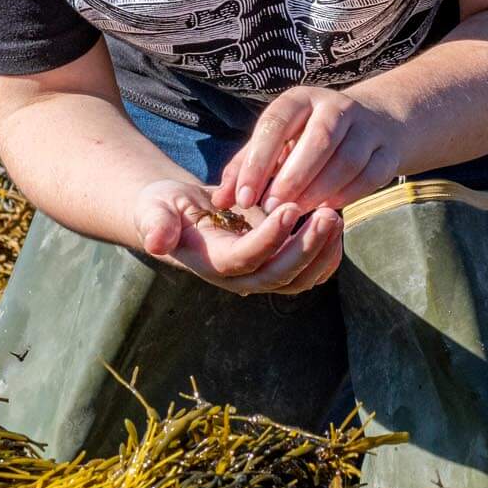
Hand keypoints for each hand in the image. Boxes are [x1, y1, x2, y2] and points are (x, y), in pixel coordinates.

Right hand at [132, 179, 342, 294]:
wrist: (180, 216)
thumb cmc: (165, 208)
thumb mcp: (153, 209)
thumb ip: (155, 223)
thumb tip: (155, 242)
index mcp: (213, 262)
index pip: (247, 258)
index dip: (269, 238)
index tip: (289, 208)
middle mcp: (240, 278)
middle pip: (280, 276)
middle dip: (307, 248)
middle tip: (328, 214)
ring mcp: (261, 276)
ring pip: (300, 279)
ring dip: (322, 252)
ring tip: (335, 216)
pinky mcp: (277, 267)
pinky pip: (309, 273)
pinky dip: (326, 255)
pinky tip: (334, 227)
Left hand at [213, 88, 403, 214]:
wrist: (369, 126)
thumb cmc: (305, 139)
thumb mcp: (274, 144)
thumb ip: (245, 168)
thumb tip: (220, 201)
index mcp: (301, 99)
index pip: (276, 123)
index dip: (258, 161)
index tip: (243, 196)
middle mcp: (336, 106)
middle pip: (318, 140)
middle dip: (292, 178)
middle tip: (271, 209)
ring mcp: (367, 127)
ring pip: (347, 159)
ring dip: (320, 189)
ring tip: (297, 213)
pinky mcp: (388, 150)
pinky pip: (371, 175)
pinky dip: (349, 194)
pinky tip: (328, 208)